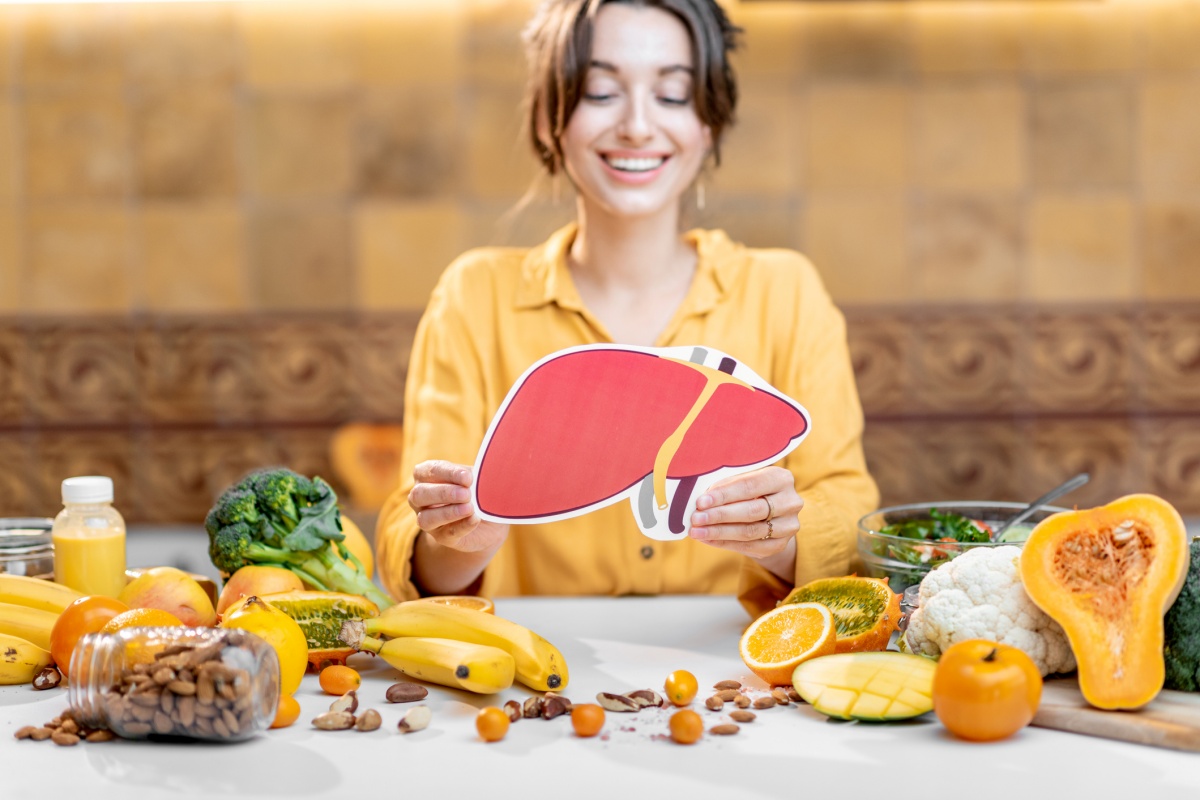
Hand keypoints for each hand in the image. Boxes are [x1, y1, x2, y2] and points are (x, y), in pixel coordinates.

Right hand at [407, 460, 508, 553]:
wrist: (490, 521)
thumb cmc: (478, 491)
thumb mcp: (478, 479)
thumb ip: (476, 474)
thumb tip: (478, 474)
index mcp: (426, 476)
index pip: (429, 470)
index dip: (448, 473)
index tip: (468, 477)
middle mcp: (420, 499)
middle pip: (419, 494)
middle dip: (444, 493)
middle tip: (466, 494)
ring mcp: (429, 521)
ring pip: (426, 518)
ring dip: (448, 512)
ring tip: (470, 508)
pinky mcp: (442, 537)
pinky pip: (447, 533)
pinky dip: (462, 525)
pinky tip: (475, 519)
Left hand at [688, 466, 802, 563]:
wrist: (772, 512)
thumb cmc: (749, 489)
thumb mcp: (742, 479)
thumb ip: (726, 484)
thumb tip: (701, 499)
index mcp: (781, 478)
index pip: (749, 486)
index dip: (724, 495)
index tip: (701, 502)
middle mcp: (791, 502)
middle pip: (751, 511)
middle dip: (719, 515)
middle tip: (696, 518)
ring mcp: (788, 525)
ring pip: (750, 531)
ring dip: (719, 532)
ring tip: (696, 531)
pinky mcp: (781, 544)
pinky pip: (750, 547)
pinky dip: (725, 543)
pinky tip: (707, 539)